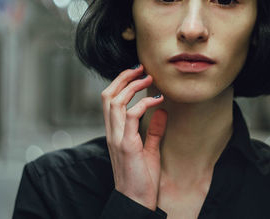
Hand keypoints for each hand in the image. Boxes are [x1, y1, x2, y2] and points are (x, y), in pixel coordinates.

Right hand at [101, 65, 166, 210]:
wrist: (136, 202)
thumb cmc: (142, 179)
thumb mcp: (149, 150)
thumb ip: (153, 131)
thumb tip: (162, 112)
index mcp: (115, 133)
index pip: (109, 101)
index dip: (121, 84)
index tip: (137, 74)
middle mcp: (112, 133)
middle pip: (108, 96)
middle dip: (123, 78)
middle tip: (141, 68)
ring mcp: (117, 138)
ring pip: (114, 101)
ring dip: (132, 86)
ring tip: (149, 78)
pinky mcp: (127, 145)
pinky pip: (130, 115)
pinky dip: (144, 103)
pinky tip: (158, 100)